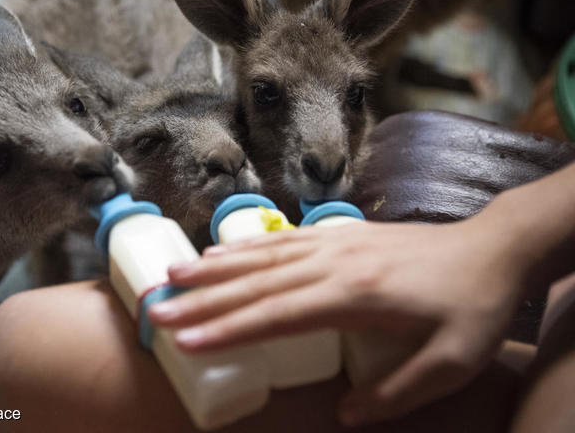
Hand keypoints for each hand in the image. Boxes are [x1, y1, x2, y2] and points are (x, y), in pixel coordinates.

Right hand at [149, 213, 530, 424]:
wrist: (490, 248)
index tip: (187, 340)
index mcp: (356, 294)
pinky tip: (219, 251)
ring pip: (262, 255)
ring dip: (214, 266)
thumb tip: (344, 415)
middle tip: (157, 310)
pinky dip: (244, 246)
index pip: (278, 314)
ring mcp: (333, 243)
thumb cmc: (472, 306)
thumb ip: (396, 392)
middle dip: (204, 299)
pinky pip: (281, 239)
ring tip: (172, 273)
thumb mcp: (451, 362)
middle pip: (257, 283)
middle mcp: (334, 262)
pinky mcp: (337, 235)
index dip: (229, 329)